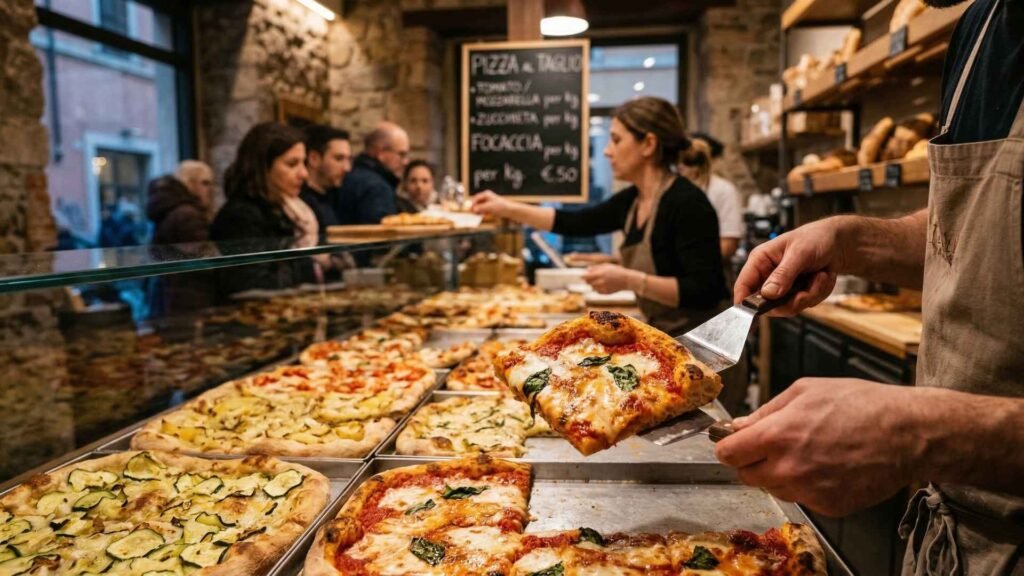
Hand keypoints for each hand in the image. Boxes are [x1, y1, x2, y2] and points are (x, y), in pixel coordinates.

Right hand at [470, 191, 509, 217]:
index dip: (472, 203)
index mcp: (486, 194)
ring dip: (478, 211)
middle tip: (472, 213)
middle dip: (475, 207)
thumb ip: (480, 208)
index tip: (470, 209)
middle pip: (477, 202)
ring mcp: (489, 202)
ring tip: (478, 215)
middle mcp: (487, 197)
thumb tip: (473, 209)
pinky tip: (484, 215)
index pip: (476, 198)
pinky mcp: (491, 207)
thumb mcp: (489, 207)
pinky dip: (483, 212)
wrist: (509, 210)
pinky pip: (484, 210)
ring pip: (480, 206)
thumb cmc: (501, 206)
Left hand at [582, 264, 633, 293]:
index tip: (582, 276)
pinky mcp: (605, 293)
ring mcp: (603, 288)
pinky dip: (599, 289)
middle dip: (588, 280)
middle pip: (588, 283)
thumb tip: (587, 269)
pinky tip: (605, 285)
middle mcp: (600, 282)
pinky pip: (598, 292)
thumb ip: (596, 267)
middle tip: (593, 278)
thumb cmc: (616, 270)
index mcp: (599, 274)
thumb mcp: (606, 266)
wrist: (627, 280)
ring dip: (594, 285)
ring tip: (602, 280)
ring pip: (593, 288)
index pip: (585, 277)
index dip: (583, 277)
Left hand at [715, 378, 923, 516]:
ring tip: (808, 451)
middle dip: (752, 460)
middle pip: (745, 475)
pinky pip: (801, 498)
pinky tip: (826, 466)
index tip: (733, 442)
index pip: (728, 453)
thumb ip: (766, 412)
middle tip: (773, 445)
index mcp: (778, 435)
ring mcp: (809, 491)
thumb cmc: (861, 404)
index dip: (728, 446)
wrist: (908, 434)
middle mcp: (789, 468)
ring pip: (773, 488)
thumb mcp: (806, 391)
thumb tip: (739, 426)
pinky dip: (806, 485)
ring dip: (779, 473)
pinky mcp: (828, 507)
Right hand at [735, 217, 847, 315]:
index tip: (753, 316)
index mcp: (760, 260)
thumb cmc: (816, 238)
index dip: (744, 303)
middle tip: (806, 290)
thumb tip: (768, 293)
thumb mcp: (799, 253)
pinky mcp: (796, 293)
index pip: (743, 286)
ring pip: (788, 307)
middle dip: (791, 300)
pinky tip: (822, 277)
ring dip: (809, 294)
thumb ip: (783, 274)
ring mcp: (783, 287)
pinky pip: (804, 304)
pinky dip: (818, 293)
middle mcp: (768, 276)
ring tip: (820, 276)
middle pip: (767, 304)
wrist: (839, 243)